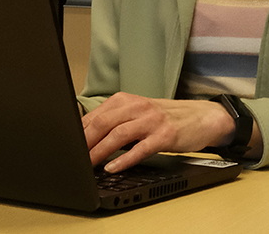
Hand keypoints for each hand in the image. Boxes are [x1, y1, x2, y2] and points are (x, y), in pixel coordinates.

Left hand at [81, 92, 234, 171]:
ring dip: (100, 151)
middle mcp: (138, 107)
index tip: (66, 146)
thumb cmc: (166, 117)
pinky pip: (141, 148)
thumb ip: (115, 121)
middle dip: (85, 142)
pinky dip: (124, 158)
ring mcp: (152, 120)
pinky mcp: (165, 135)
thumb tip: (85, 138)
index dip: (78, 132)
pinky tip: (113, 167)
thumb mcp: (138, 113)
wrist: (201, 117)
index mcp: (127, 100)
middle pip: (104, 122)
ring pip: (119, 134)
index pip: (95, 115)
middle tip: (72, 158)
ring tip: (87, 164)